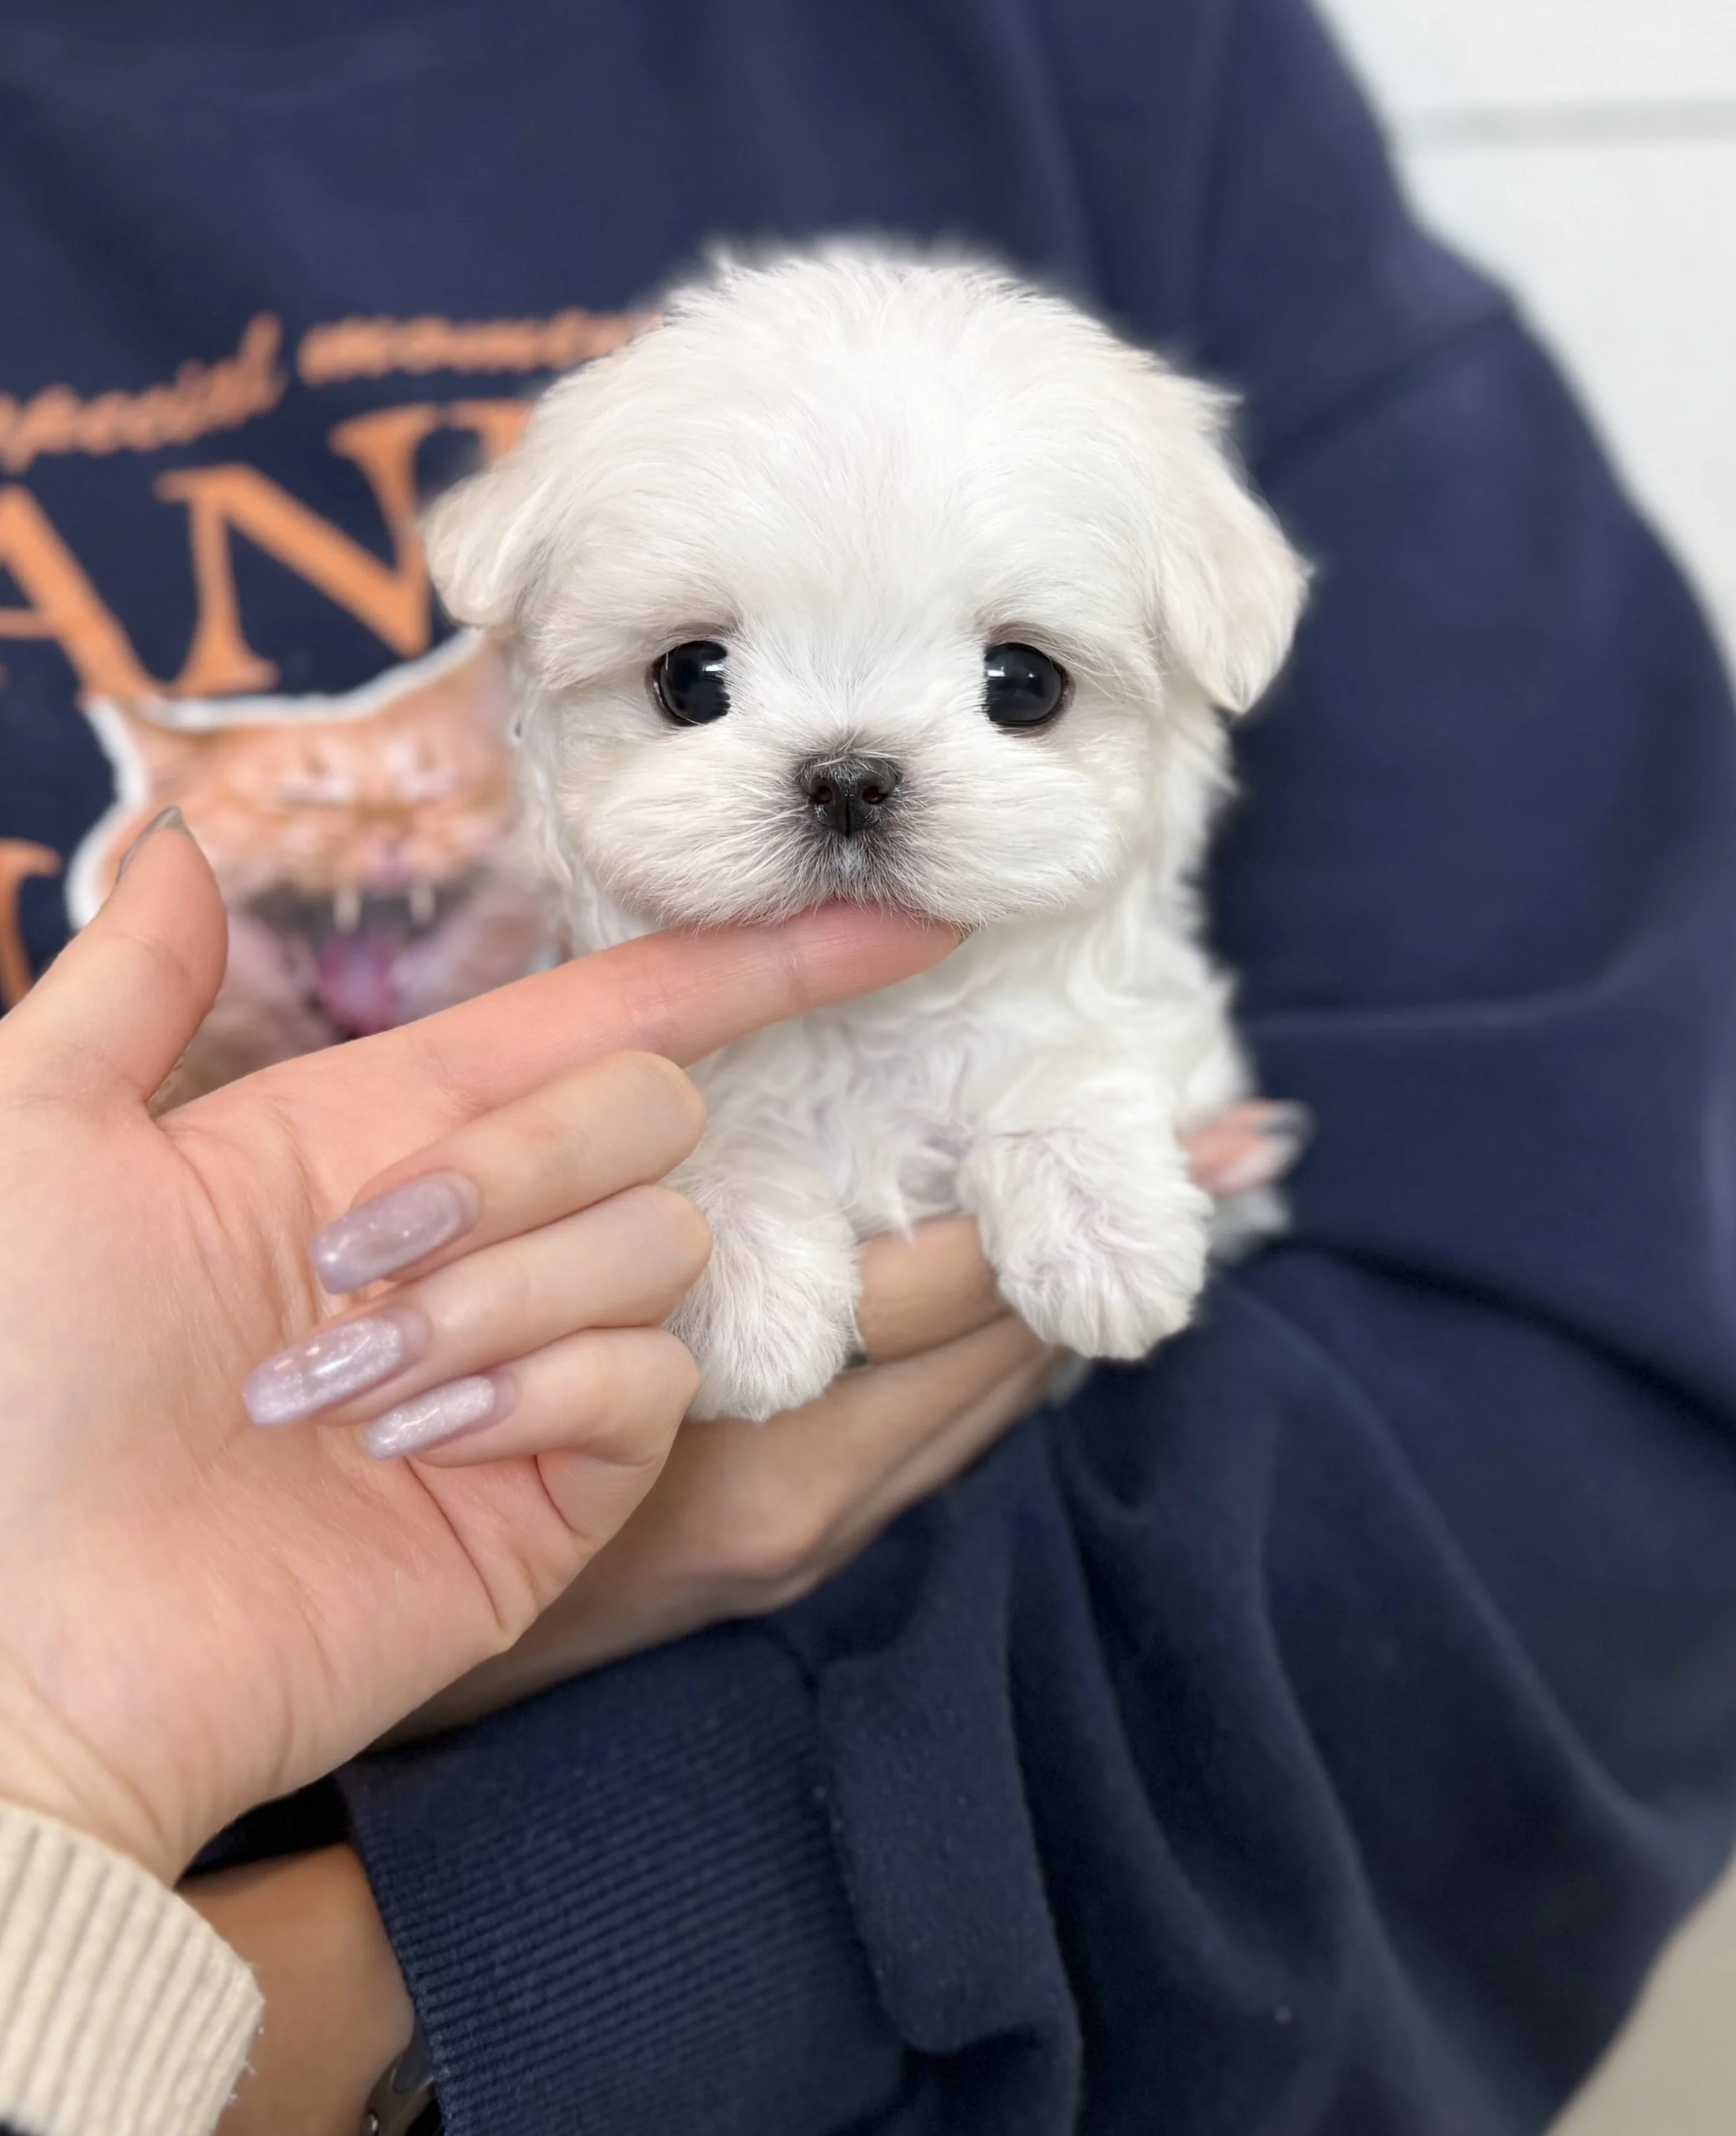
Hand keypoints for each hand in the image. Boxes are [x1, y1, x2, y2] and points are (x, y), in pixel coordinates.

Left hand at [0, 817, 952, 1884]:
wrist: (17, 1646)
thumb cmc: (2, 1391)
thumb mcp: (33, 1146)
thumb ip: (125, 990)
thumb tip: (171, 840)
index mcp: (381, 1129)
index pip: (610, 1013)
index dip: (753, 961)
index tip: (896, 924)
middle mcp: (481, 1231)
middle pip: (645, 1106)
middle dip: (523, 1165)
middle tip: (354, 1263)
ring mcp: (532, 1360)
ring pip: (650, 1243)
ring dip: (494, 1301)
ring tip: (346, 1398)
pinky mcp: (561, 1485)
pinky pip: (646, 1378)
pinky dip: (539, 1390)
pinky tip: (411, 1453)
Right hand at [413, 1095, 1304, 1729]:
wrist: (389, 1659)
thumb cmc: (432, 1468)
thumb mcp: (529, 1350)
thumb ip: (645, 1246)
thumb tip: (731, 1089)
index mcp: (765, 1441)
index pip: (963, 1304)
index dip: (1071, 1200)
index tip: (1190, 1128)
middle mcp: (824, 1498)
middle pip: (1012, 1349)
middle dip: (1124, 1239)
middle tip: (1247, 1141)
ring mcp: (823, 1533)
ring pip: (993, 1398)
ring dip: (1081, 1295)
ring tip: (1197, 1196)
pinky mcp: (804, 1547)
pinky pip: (941, 1433)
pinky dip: (1005, 1355)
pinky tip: (1048, 1293)